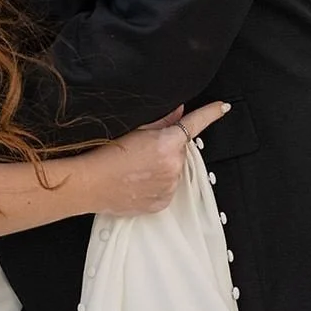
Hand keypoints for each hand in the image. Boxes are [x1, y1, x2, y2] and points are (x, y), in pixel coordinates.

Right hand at [86, 101, 229, 216]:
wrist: (89, 184)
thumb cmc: (104, 154)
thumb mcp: (131, 130)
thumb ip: (160, 120)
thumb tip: (178, 112)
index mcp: (166, 143)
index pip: (194, 124)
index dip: (210, 113)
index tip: (222, 107)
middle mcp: (173, 166)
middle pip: (179, 150)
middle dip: (167, 147)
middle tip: (142, 150)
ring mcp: (169, 186)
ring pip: (173, 170)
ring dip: (162, 167)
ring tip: (136, 168)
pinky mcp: (162, 203)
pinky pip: (166, 188)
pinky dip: (157, 183)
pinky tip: (138, 181)